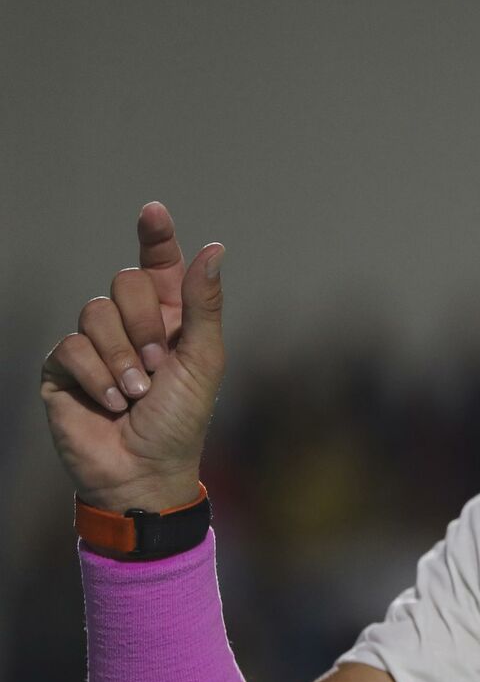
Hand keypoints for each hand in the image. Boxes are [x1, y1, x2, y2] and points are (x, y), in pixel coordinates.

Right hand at [41, 202, 225, 512]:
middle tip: (156, 365)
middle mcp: (131, 324)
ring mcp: (94, 345)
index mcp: (170, 317)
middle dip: (143, 324)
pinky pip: (70, 347)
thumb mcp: (203, 360)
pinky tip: (110, 403)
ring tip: (136, 393)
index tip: (153, 211)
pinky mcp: (63, 369)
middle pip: (123, 281)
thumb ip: (204, 304)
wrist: (145, 471)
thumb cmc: (182, 419)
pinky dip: (96, 376)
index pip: (157, 264)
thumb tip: (213, 248)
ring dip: (121, 358)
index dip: (155, 236)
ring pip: (94, 312)